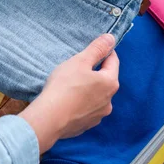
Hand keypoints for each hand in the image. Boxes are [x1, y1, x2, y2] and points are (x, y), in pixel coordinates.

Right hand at [19, 34, 119, 153]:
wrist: (49, 118)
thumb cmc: (65, 86)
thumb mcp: (80, 61)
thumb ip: (97, 49)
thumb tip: (111, 38)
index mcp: (110, 83)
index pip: (113, 61)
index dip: (104, 52)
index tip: (95, 48)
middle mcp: (109, 101)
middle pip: (105, 80)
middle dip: (95, 72)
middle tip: (78, 67)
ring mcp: (98, 116)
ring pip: (96, 96)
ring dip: (88, 89)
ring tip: (71, 85)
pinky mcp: (86, 125)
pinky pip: (86, 110)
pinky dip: (81, 104)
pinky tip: (68, 101)